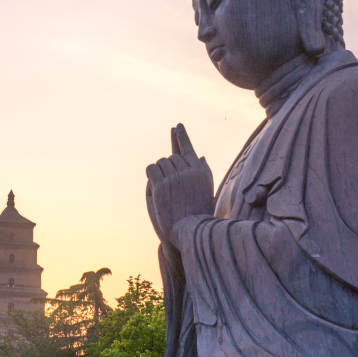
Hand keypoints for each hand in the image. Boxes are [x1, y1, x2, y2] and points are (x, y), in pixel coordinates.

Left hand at [146, 123, 214, 244]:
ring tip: (166, 191)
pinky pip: (151, 169)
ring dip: (159, 173)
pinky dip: (151, 175)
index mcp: (201, 171)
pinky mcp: (162, 184)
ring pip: (160, 162)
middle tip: (171, 187)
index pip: (188, 149)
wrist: (190, 230)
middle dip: (168, 168)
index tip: (177, 126)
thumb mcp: (206, 190)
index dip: (181, 137)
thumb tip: (200, 155)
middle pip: (171, 157)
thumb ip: (202, 172)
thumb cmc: (199, 212)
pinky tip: (155, 185)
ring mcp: (175, 176)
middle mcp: (188, 170)